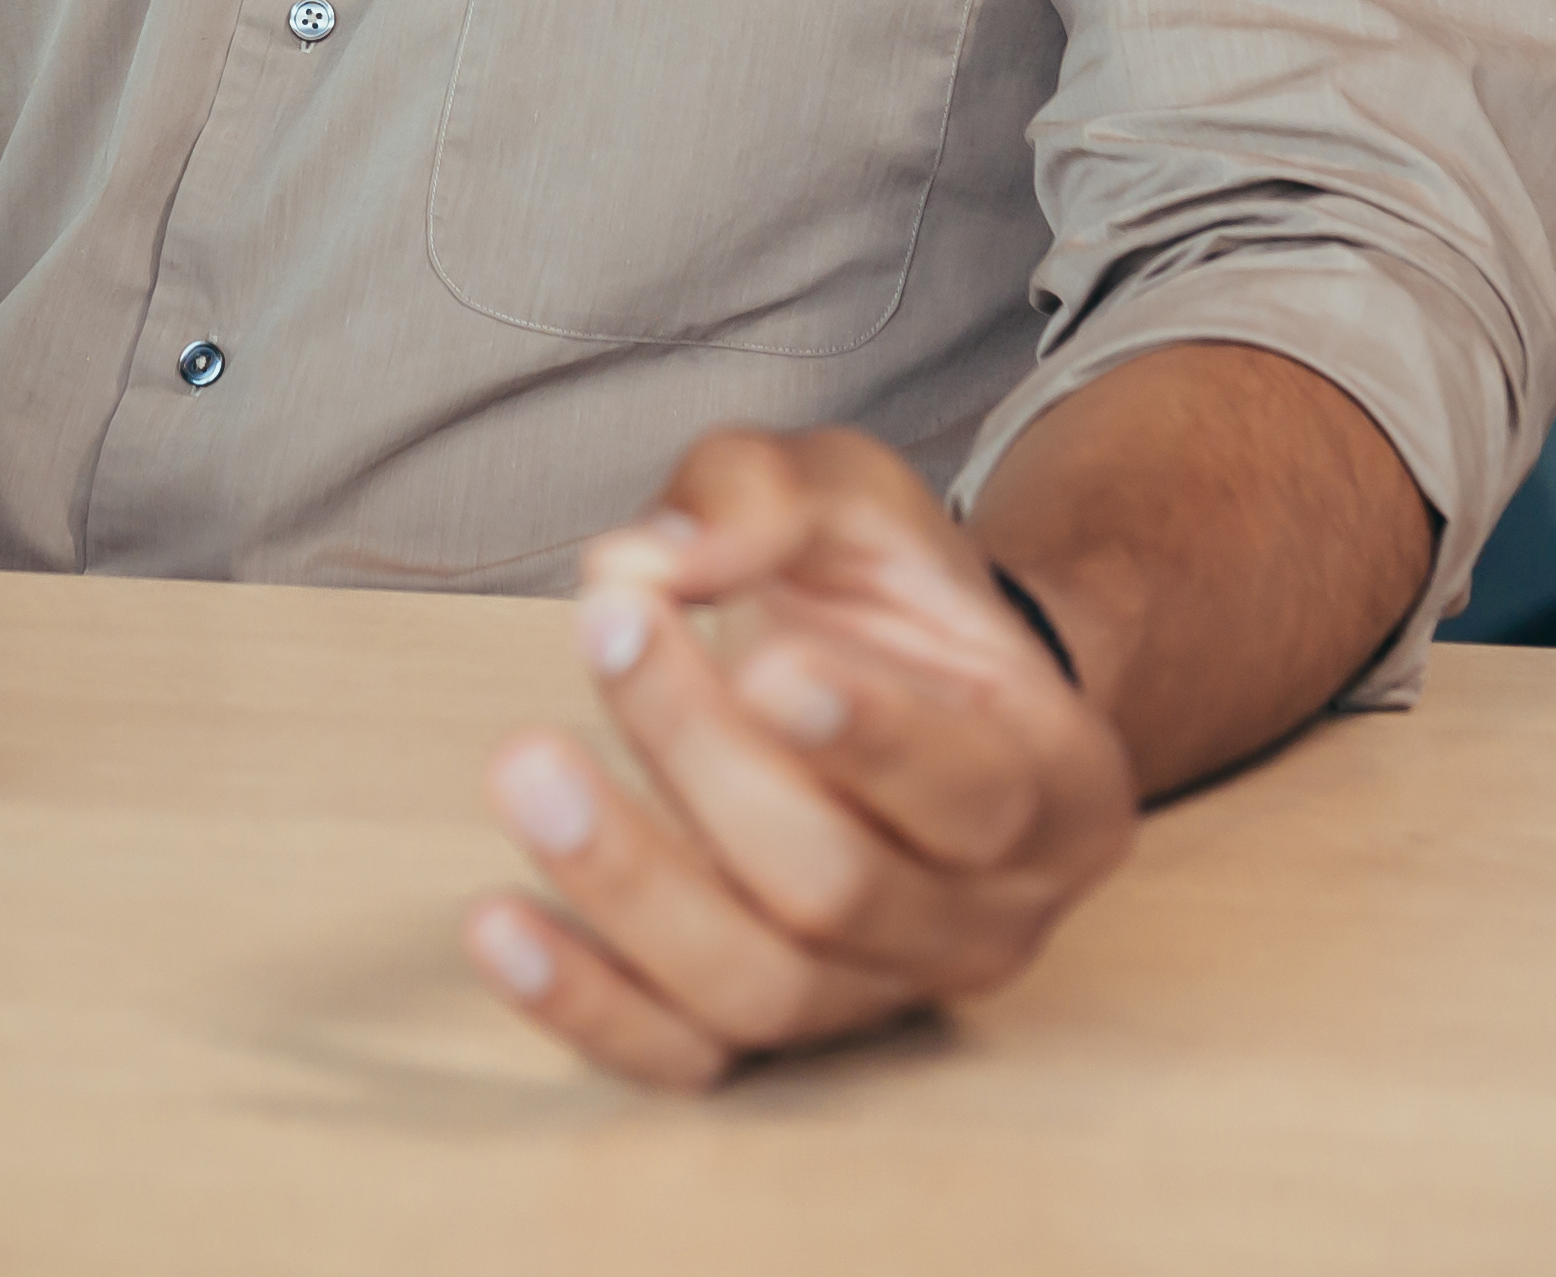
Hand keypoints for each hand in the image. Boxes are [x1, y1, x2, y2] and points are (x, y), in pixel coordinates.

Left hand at [463, 425, 1137, 1088]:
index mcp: (1057, 787)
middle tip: (607, 627)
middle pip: (840, 885)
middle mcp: (990, 920)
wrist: (893, 691)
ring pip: (761, 987)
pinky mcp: (780, 1035)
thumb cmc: (882, 596)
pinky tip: (498, 925)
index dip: (867, 737)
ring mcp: (884, 994)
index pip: (971, 793)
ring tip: (525, 764)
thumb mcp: (850, 494)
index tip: (764, 657)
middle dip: (707, 757)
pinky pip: (685, 1060)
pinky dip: (587, 1007)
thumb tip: (658, 556)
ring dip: (629, 882)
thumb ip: (765, 495)